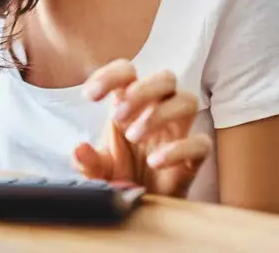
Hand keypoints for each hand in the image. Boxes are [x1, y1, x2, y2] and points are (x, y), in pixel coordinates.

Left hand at [73, 60, 211, 197]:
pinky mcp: (193, 157)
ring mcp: (178, 131)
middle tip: (118, 117)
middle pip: (166, 78)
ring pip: (187, 100)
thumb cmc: (120, 175)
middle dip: (142, 91)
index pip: (128, 71)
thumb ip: (87, 161)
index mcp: (131, 103)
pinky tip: (154, 162)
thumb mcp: (97, 169)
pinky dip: (178, 149)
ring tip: (134, 137)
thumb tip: (79, 150)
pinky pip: (200, 143)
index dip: (110, 75)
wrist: (140, 207)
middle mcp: (158, 110)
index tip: (89, 96)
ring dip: (159, 115)